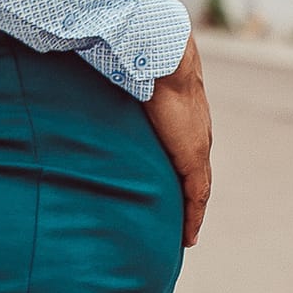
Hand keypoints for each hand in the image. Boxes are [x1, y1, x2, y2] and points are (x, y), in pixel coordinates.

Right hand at [142, 35, 211, 247]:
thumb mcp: (134, 81)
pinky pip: (196, 195)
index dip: (181, 173)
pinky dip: (193, 215)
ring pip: (198, 187)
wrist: (163, 57)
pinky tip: (189, 235)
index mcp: (183, 117)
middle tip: (181, 220)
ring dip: (191, 209)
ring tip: (184, 233)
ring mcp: (197, 146)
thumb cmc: (143, 61)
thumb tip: (94, 80)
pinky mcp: (193, 158)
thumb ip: (122, 88)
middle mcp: (195, 133)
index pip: (186, 152)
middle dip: (190, 196)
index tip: (175, 190)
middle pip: (196, 173)